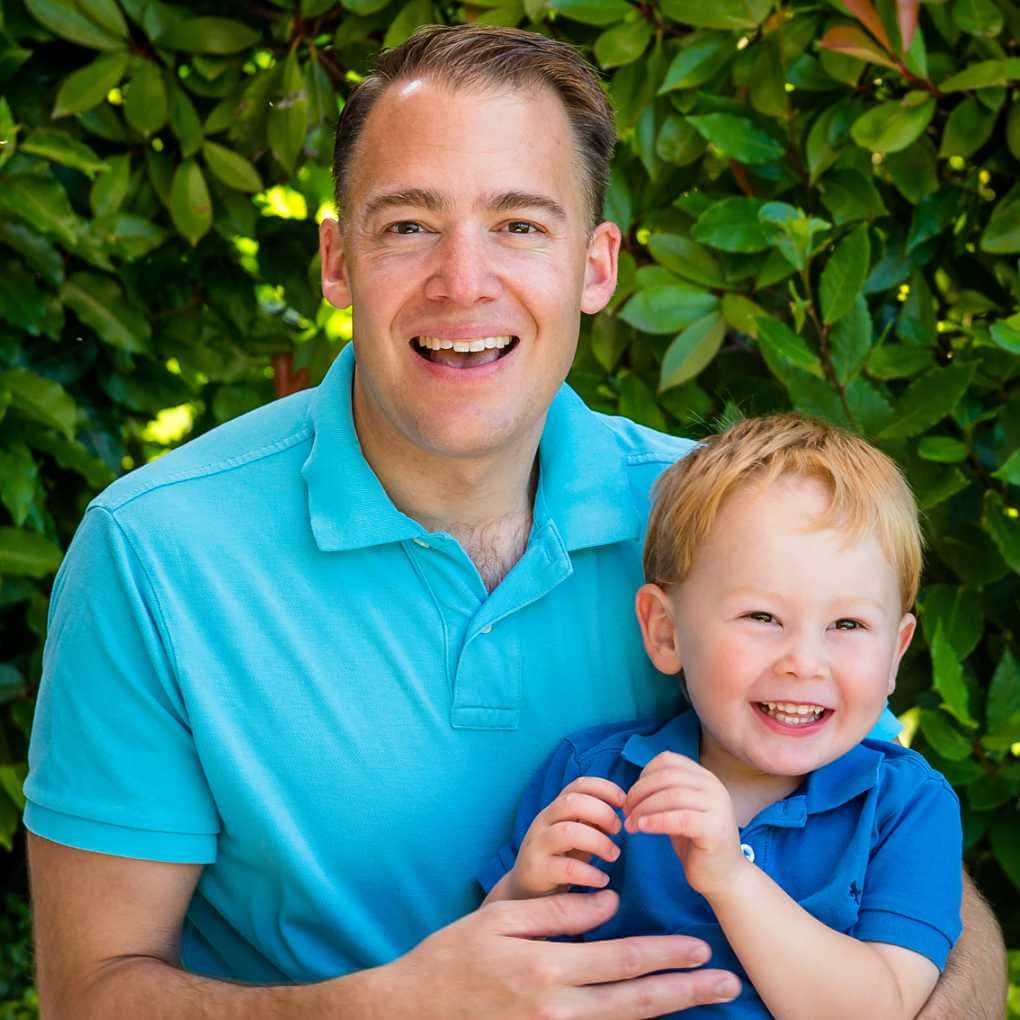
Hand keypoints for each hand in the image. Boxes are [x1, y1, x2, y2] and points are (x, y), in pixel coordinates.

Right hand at [375, 890, 740, 1018]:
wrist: (415, 1010)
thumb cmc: (454, 955)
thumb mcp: (500, 920)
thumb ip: (558, 912)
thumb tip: (609, 903)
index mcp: (548, 970)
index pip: (622, 960)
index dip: (666, 954)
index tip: (701, 947)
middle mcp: (559, 1009)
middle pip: (636, 1000)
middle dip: (686, 990)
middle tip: (727, 983)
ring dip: (668, 1009)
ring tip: (704, 996)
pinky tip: (655, 1013)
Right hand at [501, 777, 626, 899]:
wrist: (527, 893)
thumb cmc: (560, 860)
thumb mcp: (578, 837)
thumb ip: (593, 823)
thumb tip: (621, 813)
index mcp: (556, 808)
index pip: (578, 785)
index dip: (603, 788)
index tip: (622, 802)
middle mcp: (544, 821)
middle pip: (571, 802)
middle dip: (602, 812)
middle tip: (618, 830)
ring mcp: (538, 845)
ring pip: (568, 832)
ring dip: (598, 842)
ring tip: (613, 854)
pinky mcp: (538, 871)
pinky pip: (566, 868)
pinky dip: (590, 873)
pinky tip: (602, 880)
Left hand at [623, 751, 743, 897]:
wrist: (724, 877)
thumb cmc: (696, 843)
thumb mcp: (680, 810)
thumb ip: (665, 792)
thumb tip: (635, 785)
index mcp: (705, 777)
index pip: (668, 760)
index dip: (644, 774)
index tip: (632, 795)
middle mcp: (714, 787)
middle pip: (667, 776)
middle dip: (639, 792)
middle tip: (626, 811)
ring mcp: (717, 807)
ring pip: (671, 796)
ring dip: (643, 809)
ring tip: (630, 825)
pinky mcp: (715, 830)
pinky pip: (679, 819)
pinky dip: (655, 821)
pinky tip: (642, 828)